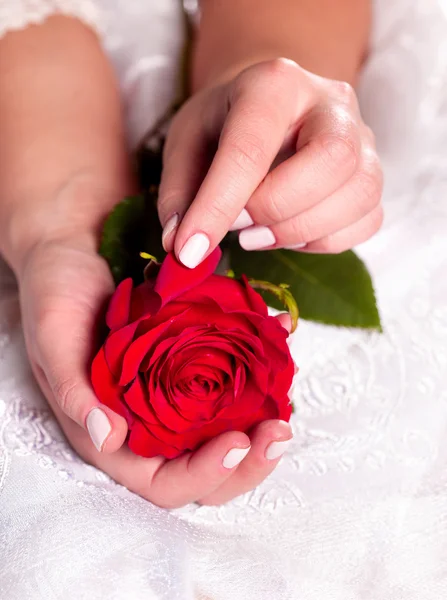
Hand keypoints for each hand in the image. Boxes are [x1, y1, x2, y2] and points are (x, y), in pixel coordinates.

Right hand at [17, 234, 292, 506]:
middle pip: (207, 468)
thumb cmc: (55, 292)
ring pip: (228, 428)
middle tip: (280, 430)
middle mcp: (147, 421)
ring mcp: (174, 392)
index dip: (203, 474)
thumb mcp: (55, 335)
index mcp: (111, 431)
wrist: (73, 248)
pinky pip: (233, 375)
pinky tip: (280, 335)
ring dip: (264, 419)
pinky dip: (261, 364)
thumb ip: (75, 388)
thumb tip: (107, 436)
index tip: (237, 443)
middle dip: (249, 460)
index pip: (162, 482)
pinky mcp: (191, 359)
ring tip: (288, 396)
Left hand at [159, 58, 382, 266]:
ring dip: (301, 231)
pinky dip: (324, 242)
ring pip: (360, 194)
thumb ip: (180, 194)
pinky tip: (289, 234)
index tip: (189, 250)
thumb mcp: (187, 145)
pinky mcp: (371, 175)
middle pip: (331, 160)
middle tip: (239, 228)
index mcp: (274, 83)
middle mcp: (331, 103)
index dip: (217, 206)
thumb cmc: (223, 125)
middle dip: (277, 208)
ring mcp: (362, 139)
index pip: (250, 148)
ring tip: (257, 234)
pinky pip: (368, 220)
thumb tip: (180, 246)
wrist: (267, 108)